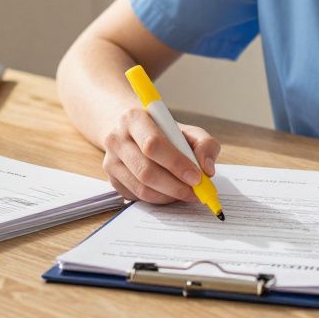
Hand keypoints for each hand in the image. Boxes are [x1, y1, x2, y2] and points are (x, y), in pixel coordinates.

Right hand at [101, 108, 220, 203]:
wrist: (135, 133)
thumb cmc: (165, 132)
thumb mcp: (188, 130)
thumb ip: (204, 144)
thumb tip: (207, 169)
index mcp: (134, 118)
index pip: (153, 144)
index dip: (177, 163)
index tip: (197, 177)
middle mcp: (117, 139)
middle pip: (146, 170)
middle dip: (175, 186)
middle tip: (196, 192)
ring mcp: (111, 161)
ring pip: (142, 188)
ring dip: (169, 196)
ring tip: (186, 193)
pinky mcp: (112, 180)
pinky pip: (138, 197)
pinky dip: (159, 199)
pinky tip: (170, 193)